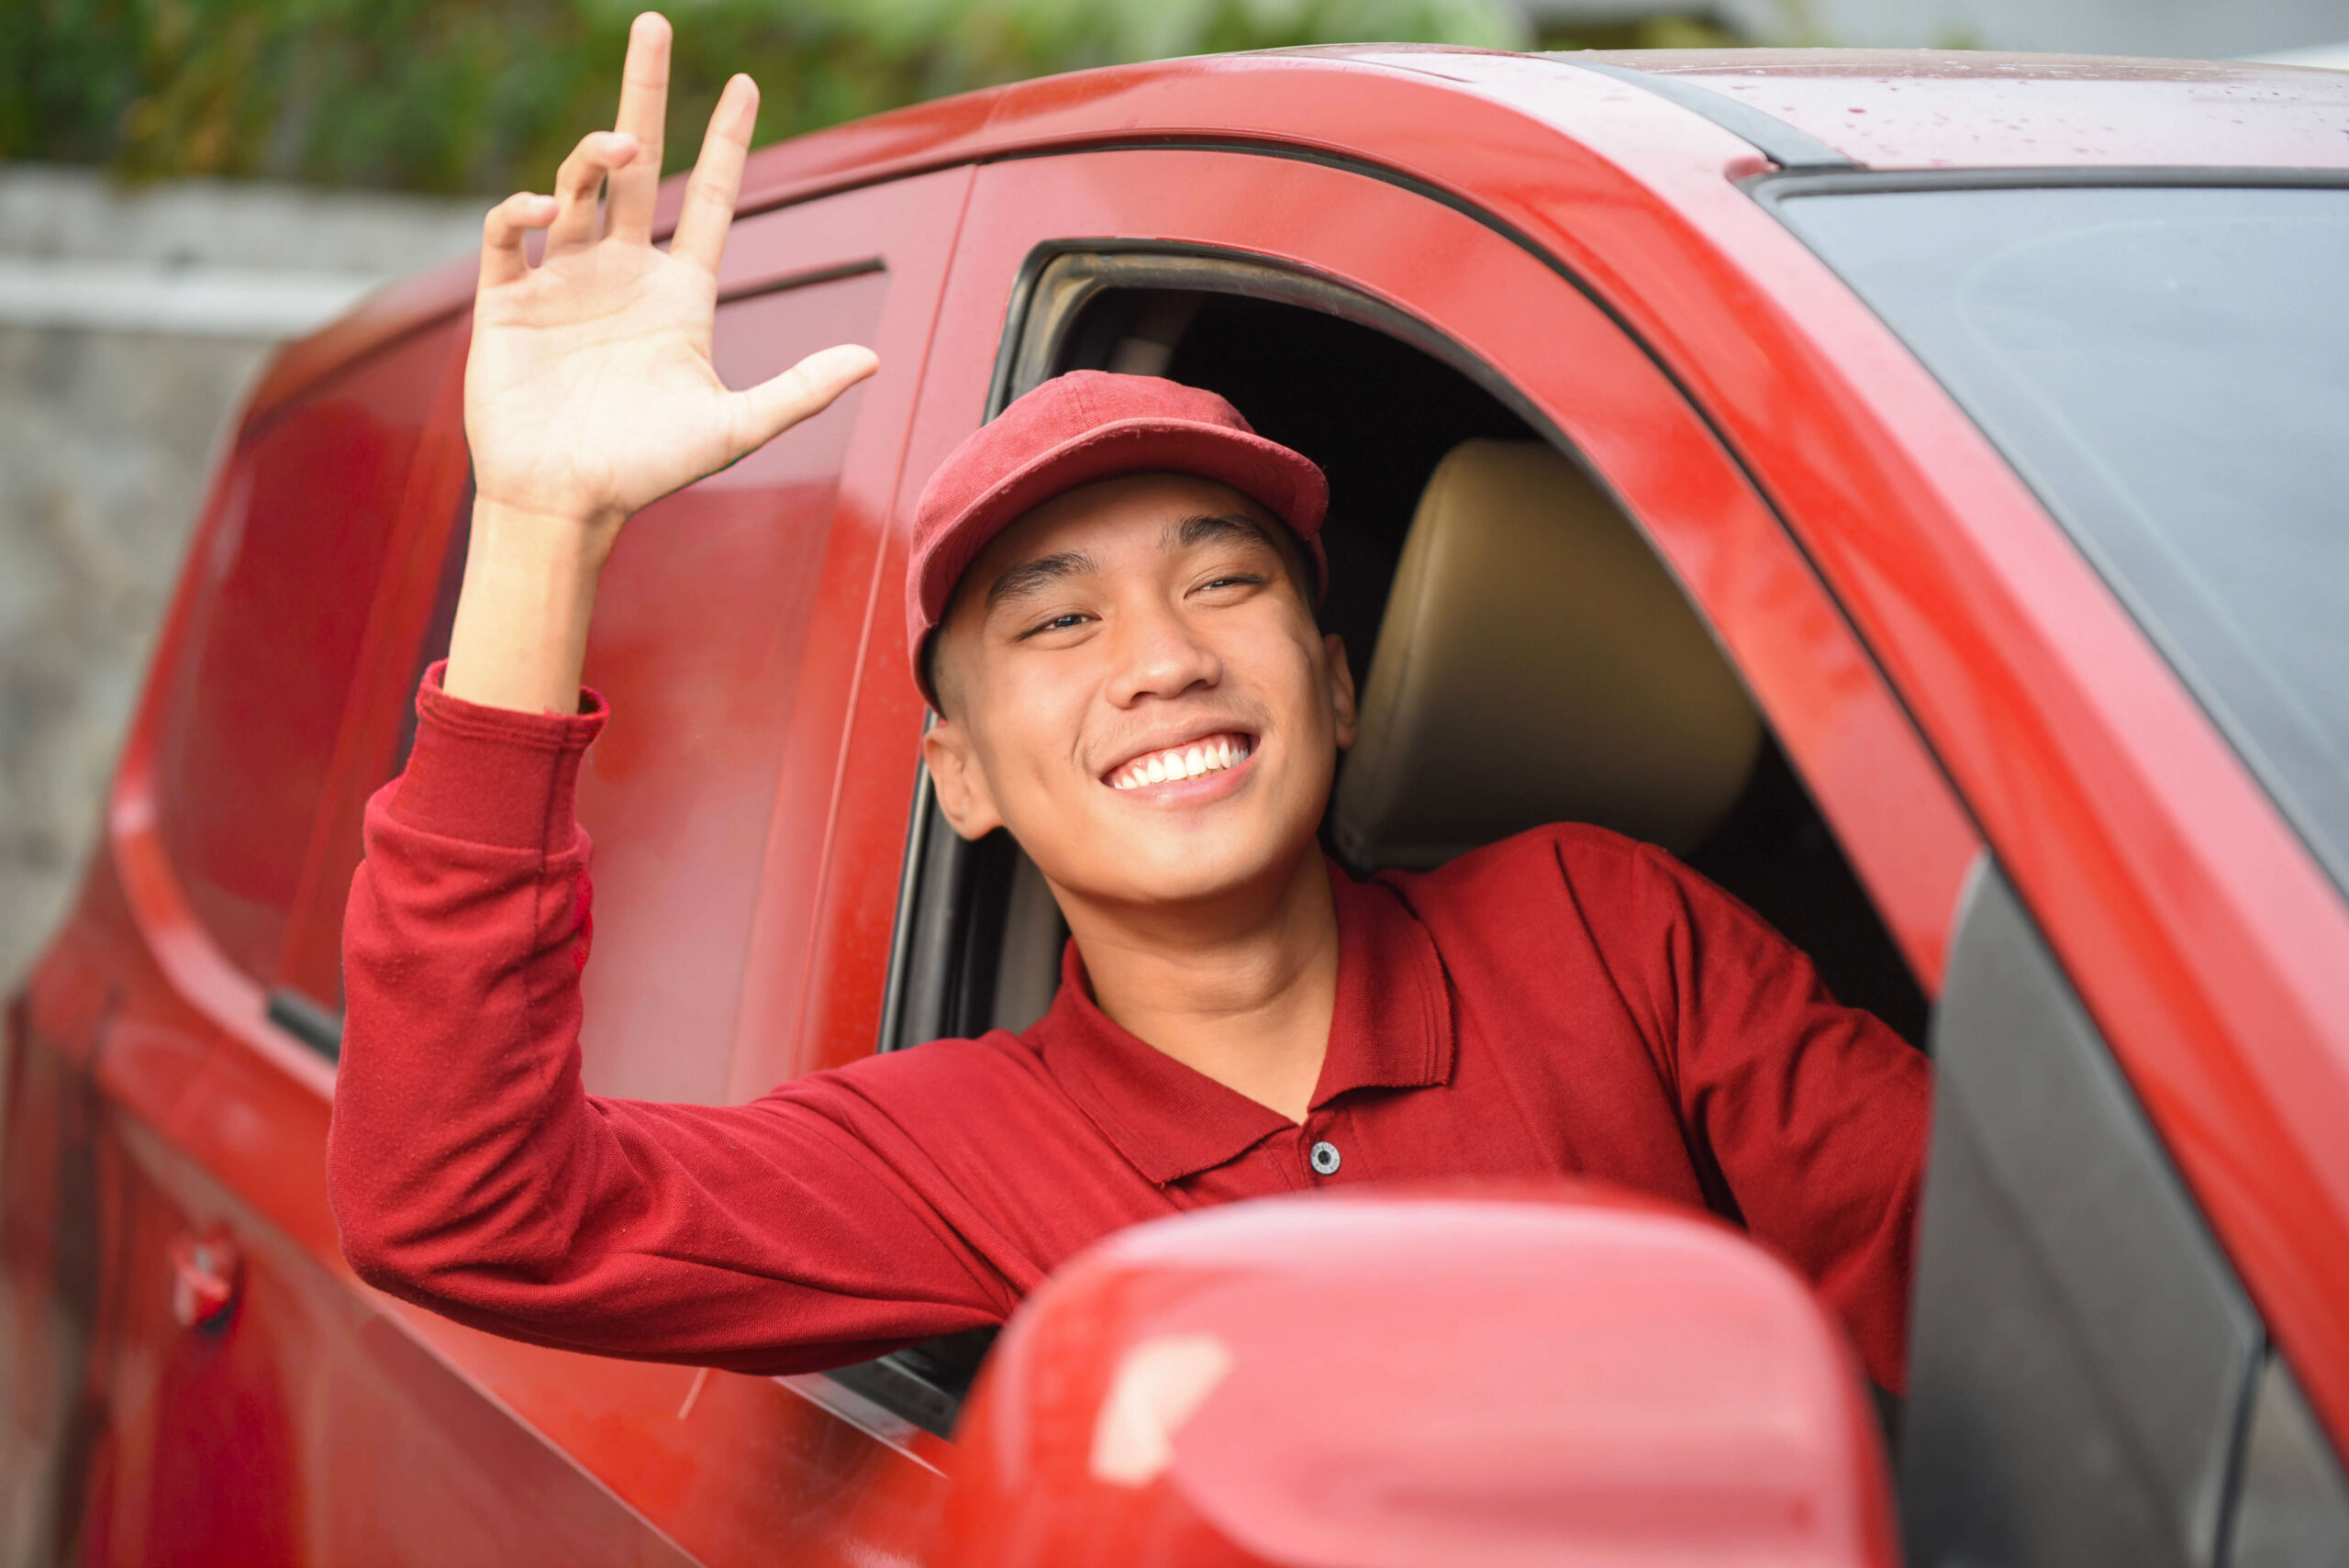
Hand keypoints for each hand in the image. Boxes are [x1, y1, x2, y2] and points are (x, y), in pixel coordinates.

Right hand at [465, 11, 876, 544]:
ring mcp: (562, 280)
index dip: (725, 141)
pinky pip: (507, 235)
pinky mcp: (507, 302)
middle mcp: (621, 273)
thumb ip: (800, 390)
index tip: (745, 83)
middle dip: (644, 95)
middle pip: (634, 165)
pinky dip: (520, 210)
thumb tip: (873, 360)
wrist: (567, 505)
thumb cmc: (649, 471)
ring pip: (576, 187)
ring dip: (594, 154)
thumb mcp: (735, 428)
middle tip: (654, 24)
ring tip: (621, 145)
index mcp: (679, 292)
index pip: (709, 197)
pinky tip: (542, 209)